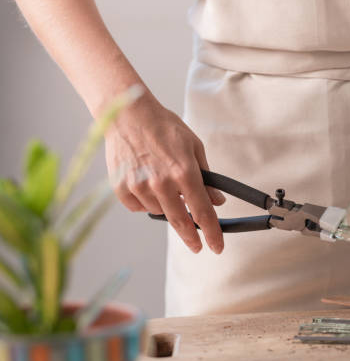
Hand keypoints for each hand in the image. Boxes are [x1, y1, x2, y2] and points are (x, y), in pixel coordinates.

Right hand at [104, 91, 225, 253]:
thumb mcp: (193, 147)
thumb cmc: (163, 127)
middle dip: (191, 238)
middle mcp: (162, 183)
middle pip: (181, 222)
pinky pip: (139, 207)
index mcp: (184, 173)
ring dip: (166, 206)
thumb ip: (206, 177)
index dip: (212, 233)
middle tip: (197, 246)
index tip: (217, 247)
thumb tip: (216, 201)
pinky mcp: (121, 188)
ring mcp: (139, 187)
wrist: (128, 114)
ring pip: (159, 213)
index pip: (203, 212)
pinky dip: (145, 201)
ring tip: (162, 182)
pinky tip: (145, 182)